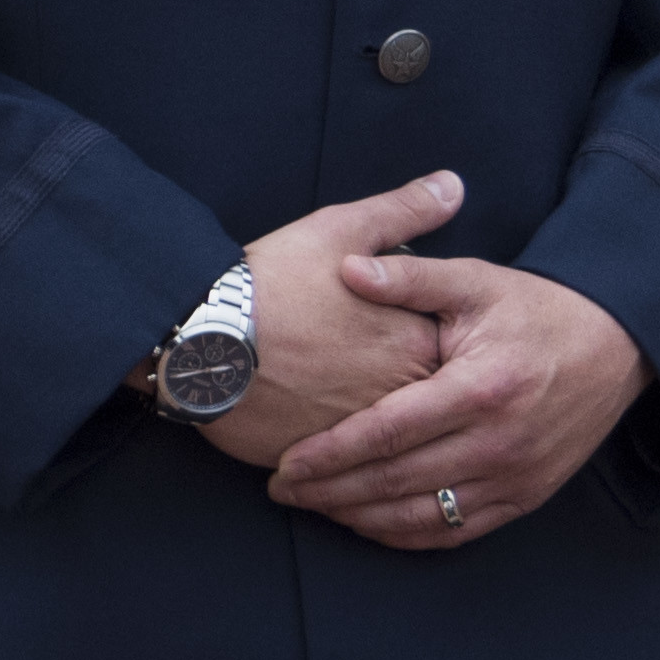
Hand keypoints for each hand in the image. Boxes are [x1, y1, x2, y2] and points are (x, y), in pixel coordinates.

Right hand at [193, 170, 464, 471]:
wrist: (198, 336)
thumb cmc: (270, 280)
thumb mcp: (341, 230)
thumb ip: (405, 212)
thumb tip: (453, 185)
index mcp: (414, 338)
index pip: (461, 355)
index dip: (452, 351)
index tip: (445, 349)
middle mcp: (395, 391)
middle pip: (434, 406)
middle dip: (429, 402)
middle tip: (415, 397)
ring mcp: (357, 431)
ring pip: (396, 447)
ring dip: (395, 444)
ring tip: (381, 432)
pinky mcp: (317, 459)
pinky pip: (354, 474)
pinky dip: (356, 469)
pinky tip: (350, 462)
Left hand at [266, 253, 649, 550]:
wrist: (619, 343)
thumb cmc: (539, 309)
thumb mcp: (478, 282)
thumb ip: (411, 278)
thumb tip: (347, 269)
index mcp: (483, 387)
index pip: (388, 433)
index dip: (330, 453)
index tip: (284, 463)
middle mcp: (500, 441)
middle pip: (395, 481)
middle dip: (329, 491)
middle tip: (280, 490)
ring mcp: (516, 475)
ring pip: (420, 516)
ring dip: (359, 516)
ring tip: (314, 506)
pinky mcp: (526, 496)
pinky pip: (455, 530)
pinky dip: (404, 533)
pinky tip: (368, 520)